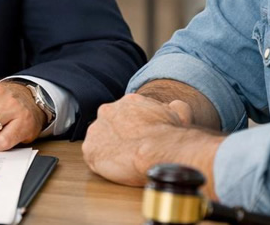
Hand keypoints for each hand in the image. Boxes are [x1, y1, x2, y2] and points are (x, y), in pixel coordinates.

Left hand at [83, 94, 206, 186]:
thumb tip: (175, 106)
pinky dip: (103, 163)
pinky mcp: (90, 149)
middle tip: (132, 150)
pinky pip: (94, 156)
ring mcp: (96, 130)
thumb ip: (174, 107)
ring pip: (100, 140)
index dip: (133, 127)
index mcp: (128, 101)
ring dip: (109, 149)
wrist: (157, 150)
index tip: (141, 138)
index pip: (126, 113)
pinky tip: (116, 168)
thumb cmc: (169, 135)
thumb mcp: (179, 114)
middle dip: (119, 136)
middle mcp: (108, 111)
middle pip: (110, 125)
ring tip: (124, 161)